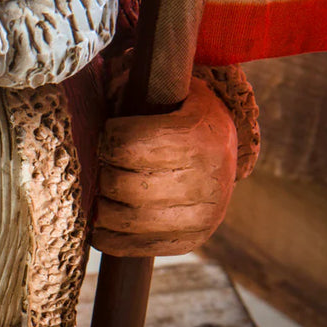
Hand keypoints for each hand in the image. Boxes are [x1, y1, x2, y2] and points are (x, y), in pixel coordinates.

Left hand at [93, 78, 238, 257]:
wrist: (225, 158)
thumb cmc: (188, 119)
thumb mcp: (177, 93)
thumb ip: (144, 88)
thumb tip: (108, 79)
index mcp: (199, 137)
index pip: (126, 144)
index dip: (109, 139)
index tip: (110, 135)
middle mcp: (205, 180)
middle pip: (122, 185)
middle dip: (103, 174)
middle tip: (102, 166)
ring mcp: (200, 217)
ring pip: (124, 219)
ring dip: (101, 206)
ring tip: (102, 192)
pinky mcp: (188, 242)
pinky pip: (130, 247)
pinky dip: (105, 236)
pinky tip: (102, 222)